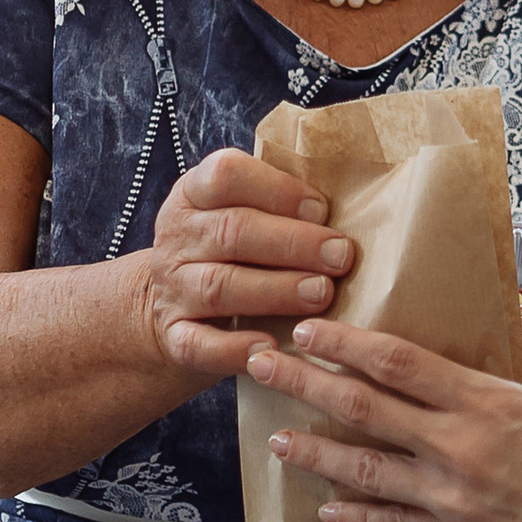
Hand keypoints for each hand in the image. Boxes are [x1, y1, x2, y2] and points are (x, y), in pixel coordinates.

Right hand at [143, 151, 355, 381]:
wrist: (169, 306)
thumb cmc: (229, 253)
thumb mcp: (241, 214)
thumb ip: (279, 207)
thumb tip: (352, 209)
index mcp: (194, 194)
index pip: (226, 174)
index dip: (278, 190)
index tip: (322, 209)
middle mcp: (177, 238)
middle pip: (232, 231)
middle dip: (293, 243)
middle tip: (340, 256)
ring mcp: (171, 289)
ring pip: (220, 286)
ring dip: (276, 290)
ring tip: (322, 294)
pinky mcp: (173, 336)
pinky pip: (200, 344)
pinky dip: (234, 347)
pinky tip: (271, 346)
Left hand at [245, 320, 521, 521]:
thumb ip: (514, 391)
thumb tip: (481, 375)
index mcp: (490, 402)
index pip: (400, 362)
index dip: (346, 343)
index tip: (308, 328)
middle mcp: (461, 446)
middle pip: (364, 406)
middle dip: (305, 383)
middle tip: (260, 365)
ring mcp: (452, 498)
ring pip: (363, 469)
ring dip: (314, 452)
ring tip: (277, 441)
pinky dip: (355, 518)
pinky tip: (326, 510)